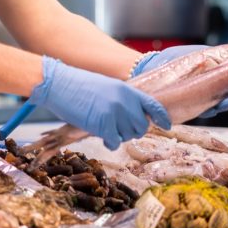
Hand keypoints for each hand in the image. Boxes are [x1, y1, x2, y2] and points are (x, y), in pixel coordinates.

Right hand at [30, 56, 170, 149]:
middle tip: (121, 131)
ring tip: (107, 130)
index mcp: (128, 89)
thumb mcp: (108, 87)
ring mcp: (115, 113)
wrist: (60, 84)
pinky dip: (110, 143)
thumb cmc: (80, 86)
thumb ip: (123, 100)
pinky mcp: (102, 124)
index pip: (153, 105)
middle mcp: (125, 101)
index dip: (162, 117)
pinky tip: (103, 138)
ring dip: (120, 137)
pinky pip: (114, 142)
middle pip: (142, 126)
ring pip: (128, 135)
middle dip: (134, 132)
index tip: (167, 126)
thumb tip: (134, 118)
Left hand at [133, 45, 227, 117]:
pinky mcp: (190, 106)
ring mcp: (202, 100)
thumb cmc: (178, 60)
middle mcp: (211, 92)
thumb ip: (222, 55)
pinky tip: (223, 102)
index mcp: (216, 79)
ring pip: (221, 105)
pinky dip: (215, 107)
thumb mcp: (203, 54)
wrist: (155, 66)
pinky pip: (206, 109)